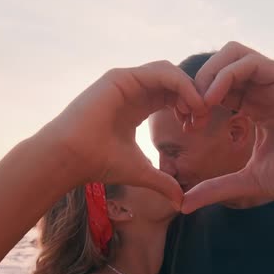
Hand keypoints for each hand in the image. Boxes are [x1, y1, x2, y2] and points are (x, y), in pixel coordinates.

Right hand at [42, 61, 201, 206]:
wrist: (71, 159)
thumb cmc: (99, 164)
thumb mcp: (141, 171)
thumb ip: (162, 181)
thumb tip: (181, 201)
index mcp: (137, 106)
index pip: (172, 96)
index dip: (189, 107)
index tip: (195, 129)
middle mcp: (133, 90)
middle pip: (174, 81)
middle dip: (193, 97)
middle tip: (201, 119)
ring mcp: (127, 81)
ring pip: (170, 72)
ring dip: (189, 89)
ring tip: (197, 111)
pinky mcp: (121, 77)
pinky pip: (160, 72)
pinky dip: (180, 84)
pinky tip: (188, 104)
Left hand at [181, 42, 273, 212]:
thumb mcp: (252, 180)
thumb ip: (218, 187)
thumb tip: (184, 205)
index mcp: (257, 107)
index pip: (217, 89)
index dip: (196, 102)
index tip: (188, 127)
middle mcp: (266, 90)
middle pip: (220, 66)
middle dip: (197, 87)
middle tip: (191, 117)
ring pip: (233, 55)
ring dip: (209, 77)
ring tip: (202, 107)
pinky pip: (249, 62)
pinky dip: (225, 76)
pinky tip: (215, 100)